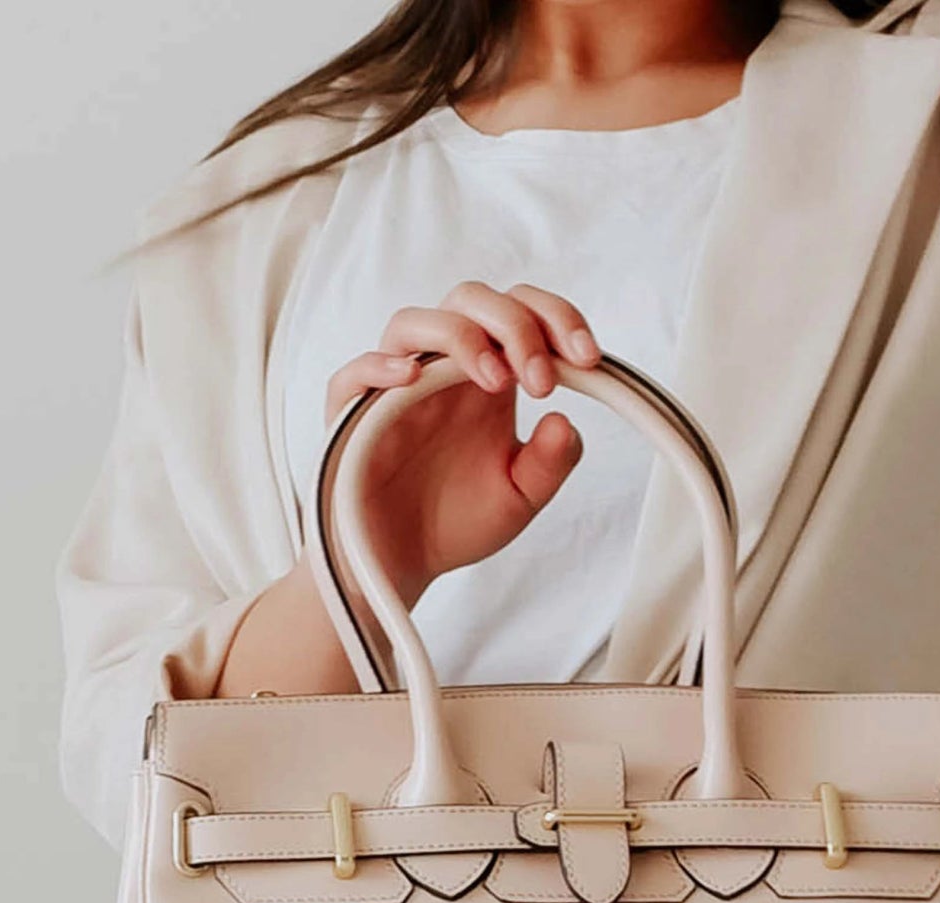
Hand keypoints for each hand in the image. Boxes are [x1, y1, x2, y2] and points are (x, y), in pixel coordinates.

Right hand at [320, 282, 603, 608]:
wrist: (404, 566)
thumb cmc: (456, 523)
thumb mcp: (520, 498)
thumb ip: (549, 463)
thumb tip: (564, 422)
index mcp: (488, 378)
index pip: (520, 314)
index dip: (556, 321)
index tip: (587, 359)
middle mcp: (442, 371)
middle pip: (472, 300)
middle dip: (516, 326)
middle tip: (541, 380)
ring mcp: (394, 388)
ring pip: (415, 322)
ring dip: (462, 337)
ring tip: (496, 381)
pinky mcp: (352, 416)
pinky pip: (355, 373)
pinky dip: (380, 366)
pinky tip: (410, 377)